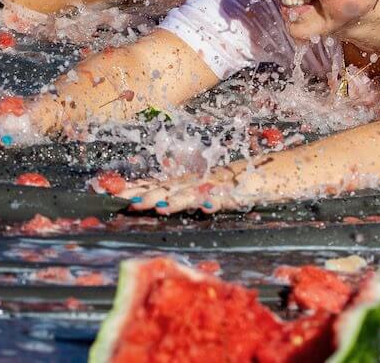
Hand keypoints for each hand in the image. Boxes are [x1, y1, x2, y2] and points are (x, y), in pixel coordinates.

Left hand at [120, 170, 238, 214]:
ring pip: (192, 194)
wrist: (265, 172)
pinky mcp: (233, 193)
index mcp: (187, 182)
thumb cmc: (233, 184)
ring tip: (157, 206)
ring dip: (174, 199)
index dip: (138, 187)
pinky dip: (214, 202)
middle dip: (147, 194)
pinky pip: (224, 198)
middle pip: (169, 188)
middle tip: (126, 201)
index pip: (158, 183)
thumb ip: (184, 195)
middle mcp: (197, 183)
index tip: (114, 191)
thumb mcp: (203, 190)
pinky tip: (207, 207)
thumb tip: (158, 203)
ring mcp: (214, 187)